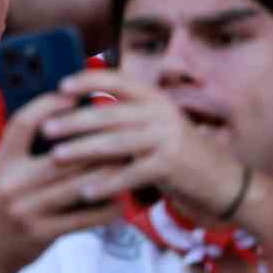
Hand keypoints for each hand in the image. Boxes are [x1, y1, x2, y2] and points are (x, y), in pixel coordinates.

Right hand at [0, 92, 123, 272]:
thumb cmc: (4, 204)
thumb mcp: (4, 171)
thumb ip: (28, 149)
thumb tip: (70, 117)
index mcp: (1, 161)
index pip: (22, 123)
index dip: (48, 106)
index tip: (73, 97)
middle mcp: (11, 183)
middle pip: (64, 155)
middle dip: (97, 144)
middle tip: (121, 133)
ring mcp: (27, 210)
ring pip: (81, 185)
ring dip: (109, 174)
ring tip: (128, 163)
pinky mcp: (43, 233)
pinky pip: (86, 217)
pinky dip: (107, 207)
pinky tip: (119, 201)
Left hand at [38, 71, 251, 222]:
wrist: (226, 181)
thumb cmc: (180, 155)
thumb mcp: (157, 127)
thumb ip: (127, 119)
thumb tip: (82, 115)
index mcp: (155, 99)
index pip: (118, 81)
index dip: (88, 81)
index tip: (61, 86)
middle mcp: (161, 112)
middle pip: (109, 114)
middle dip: (74, 121)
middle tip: (46, 129)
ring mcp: (167, 138)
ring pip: (115, 143)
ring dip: (82, 150)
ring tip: (56, 157)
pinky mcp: (170, 165)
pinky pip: (130, 174)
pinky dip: (106, 183)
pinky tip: (85, 191)